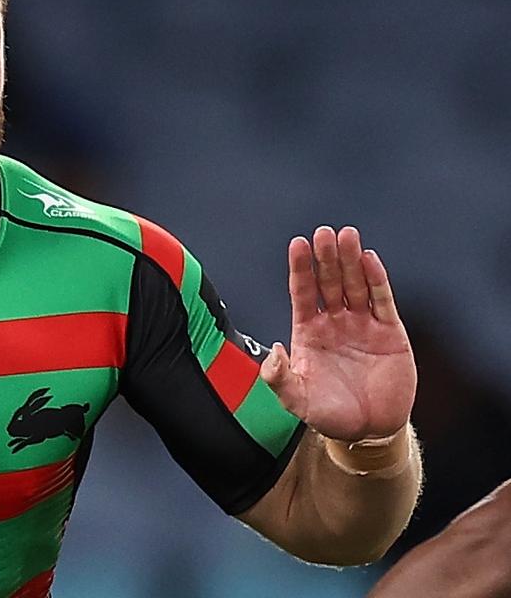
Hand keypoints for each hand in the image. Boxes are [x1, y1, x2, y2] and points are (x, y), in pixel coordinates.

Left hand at [261, 226, 415, 440]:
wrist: (368, 431)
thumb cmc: (328, 414)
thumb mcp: (297, 400)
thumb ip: (279, 378)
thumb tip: (274, 349)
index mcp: (308, 332)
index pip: (302, 292)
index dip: (301, 268)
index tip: (298, 243)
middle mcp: (334, 323)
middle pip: (329, 281)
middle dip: (326, 257)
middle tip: (324, 232)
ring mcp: (362, 325)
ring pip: (355, 285)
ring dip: (351, 260)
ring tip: (347, 235)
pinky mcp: (389, 333)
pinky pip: (382, 301)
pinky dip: (377, 280)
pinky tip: (370, 260)